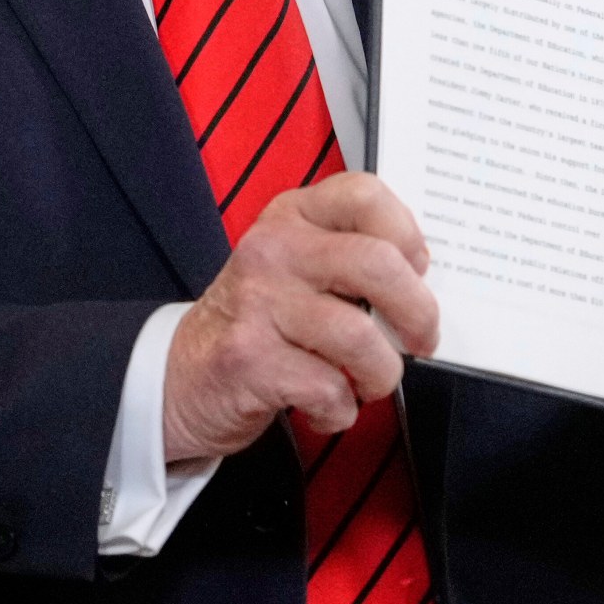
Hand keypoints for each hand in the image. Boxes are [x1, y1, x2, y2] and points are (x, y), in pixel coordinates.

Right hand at [162, 171, 439, 462]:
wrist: (180, 375)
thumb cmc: (259, 321)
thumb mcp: (296, 268)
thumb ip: (350, 259)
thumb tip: (423, 279)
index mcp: (292, 217)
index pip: (364, 194)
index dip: (407, 233)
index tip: (417, 270)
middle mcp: (273, 250)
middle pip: (377, 264)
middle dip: (418, 312)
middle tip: (420, 339)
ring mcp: (258, 303)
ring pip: (360, 336)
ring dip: (381, 373)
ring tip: (368, 382)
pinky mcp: (249, 359)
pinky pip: (329, 388)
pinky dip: (342, 409)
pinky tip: (326, 404)